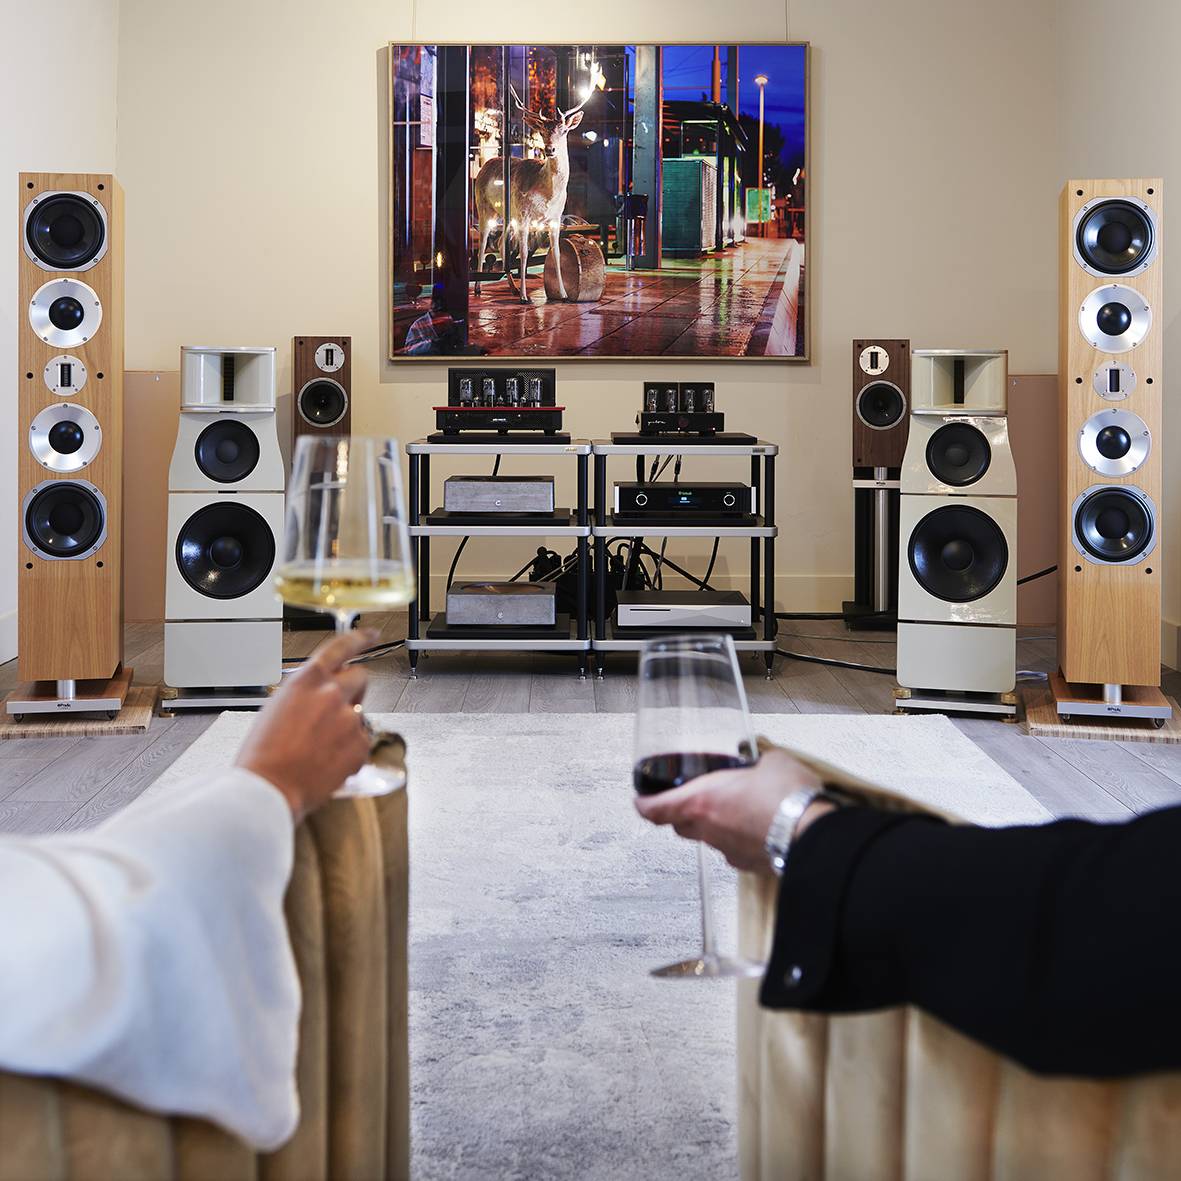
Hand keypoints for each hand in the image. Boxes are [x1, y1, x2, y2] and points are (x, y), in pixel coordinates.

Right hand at [235, 628, 377, 820]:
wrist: (268, 788)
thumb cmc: (263, 755)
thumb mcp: (276, 708)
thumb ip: (304, 694)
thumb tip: (318, 697)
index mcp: (307, 680)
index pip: (342, 647)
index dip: (360, 638)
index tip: (371, 635)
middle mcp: (332, 693)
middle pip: (360, 677)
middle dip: (353, 689)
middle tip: (338, 709)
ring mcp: (350, 719)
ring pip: (359, 714)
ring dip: (346, 726)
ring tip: (320, 747)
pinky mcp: (360, 744)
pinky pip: (362, 741)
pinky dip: (350, 750)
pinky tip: (327, 762)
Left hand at [634, 746, 831, 872]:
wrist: (814, 833)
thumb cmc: (788, 796)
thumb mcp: (769, 760)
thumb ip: (756, 757)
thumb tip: (758, 755)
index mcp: (701, 802)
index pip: (654, 810)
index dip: (643, 804)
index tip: (641, 799)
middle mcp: (709, 830)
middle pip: (680, 826)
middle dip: (682, 814)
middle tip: (692, 799)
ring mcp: (728, 851)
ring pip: (709, 839)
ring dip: (716, 826)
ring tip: (735, 809)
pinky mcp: (749, 865)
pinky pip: (735, 851)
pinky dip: (740, 840)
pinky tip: (757, 827)